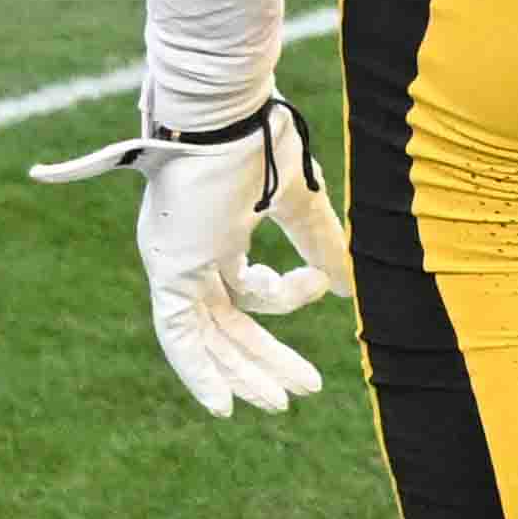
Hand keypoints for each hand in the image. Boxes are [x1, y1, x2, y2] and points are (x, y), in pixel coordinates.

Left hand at [31, 88, 342, 414]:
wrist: (222, 113)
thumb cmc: (256, 140)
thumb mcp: (300, 202)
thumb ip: (320, 244)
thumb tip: (346, 287)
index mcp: (210, 235)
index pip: (245, 289)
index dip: (286, 297)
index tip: (317, 280)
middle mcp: (186, 255)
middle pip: (225, 324)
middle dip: (264, 359)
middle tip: (299, 392)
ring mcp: (175, 265)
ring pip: (205, 337)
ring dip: (242, 372)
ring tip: (279, 403)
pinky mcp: (171, 271)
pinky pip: (179, 336)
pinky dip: (200, 372)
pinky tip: (224, 406)